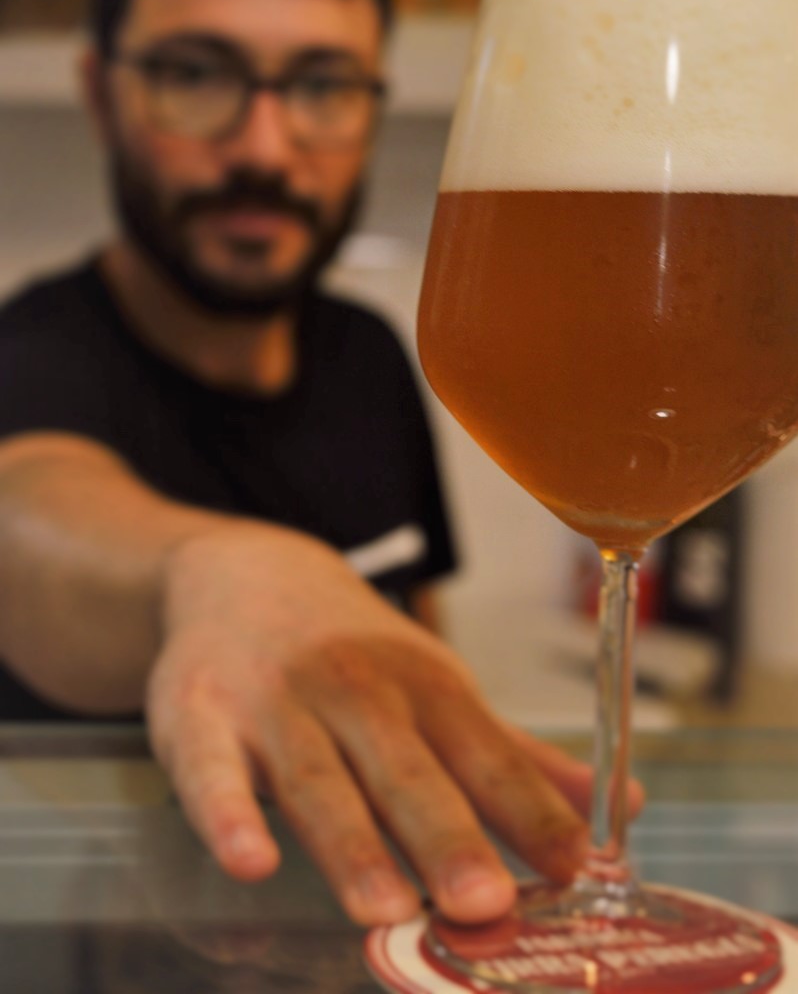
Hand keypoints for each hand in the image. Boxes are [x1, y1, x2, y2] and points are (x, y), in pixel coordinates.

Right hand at [146, 525, 641, 926]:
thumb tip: (622, 807)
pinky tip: (249, 860)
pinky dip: (227, 813)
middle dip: (447, 834)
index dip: (531, 811)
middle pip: (407, 770)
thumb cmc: (356, 652)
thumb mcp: (440, 687)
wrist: (245, 575)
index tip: (578, 868)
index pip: (487, 754)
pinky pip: (209, 769)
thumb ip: (516, 756)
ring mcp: (277, 703)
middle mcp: (357, 690)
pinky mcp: (200, 714)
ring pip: (318, 779)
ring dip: (350, 842)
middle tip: (486, 902)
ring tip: (384, 905)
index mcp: (425, 686)